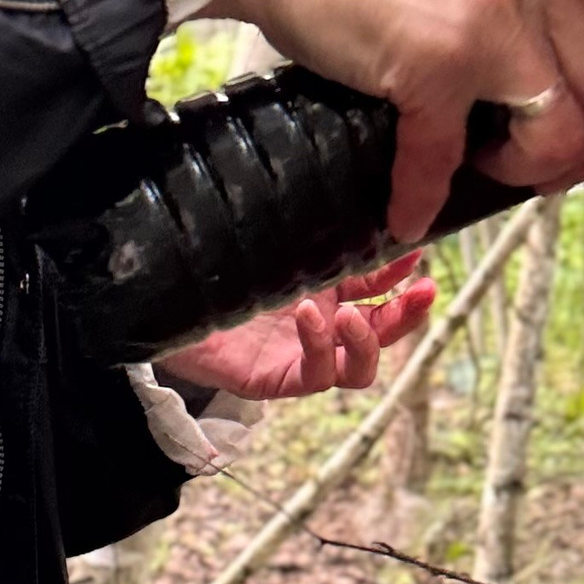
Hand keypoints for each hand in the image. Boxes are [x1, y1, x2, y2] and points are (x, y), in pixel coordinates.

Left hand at [175, 258, 435, 402]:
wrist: (160, 297)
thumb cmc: (215, 265)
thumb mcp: (277, 245)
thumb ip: (316, 234)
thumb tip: (364, 203)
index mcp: (324, 293)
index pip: (380, 291)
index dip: (403, 277)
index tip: (419, 253)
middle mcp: (318, 327)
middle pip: (382, 334)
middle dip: (408, 317)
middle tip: (422, 292)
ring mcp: (299, 357)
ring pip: (357, 370)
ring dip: (367, 342)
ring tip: (353, 315)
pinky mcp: (275, 380)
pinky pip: (312, 376)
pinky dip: (318, 346)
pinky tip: (309, 316)